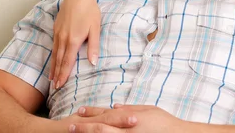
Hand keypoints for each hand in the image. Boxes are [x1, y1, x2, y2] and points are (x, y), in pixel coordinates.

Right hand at [50, 0, 100, 88]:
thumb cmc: (90, 11)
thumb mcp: (95, 28)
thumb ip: (93, 46)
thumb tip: (93, 63)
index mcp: (73, 40)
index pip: (67, 62)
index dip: (63, 74)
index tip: (60, 85)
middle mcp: (63, 39)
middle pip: (59, 60)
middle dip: (57, 74)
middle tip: (54, 87)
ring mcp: (58, 33)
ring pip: (54, 54)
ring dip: (53, 67)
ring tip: (51, 77)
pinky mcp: (56, 28)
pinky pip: (53, 46)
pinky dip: (52, 56)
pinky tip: (53, 60)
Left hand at [69, 104, 185, 132]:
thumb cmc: (165, 122)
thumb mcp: (149, 109)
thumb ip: (131, 107)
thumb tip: (116, 106)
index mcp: (130, 116)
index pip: (107, 113)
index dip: (92, 112)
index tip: (79, 110)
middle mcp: (126, 128)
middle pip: (101, 126)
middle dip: (84, 126)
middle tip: (69, 125)